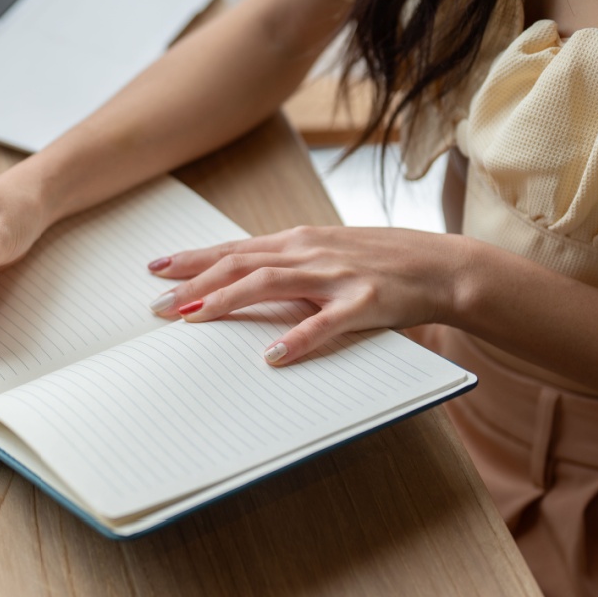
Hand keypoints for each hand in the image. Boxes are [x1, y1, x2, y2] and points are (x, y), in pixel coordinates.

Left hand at [145, 226, 469, 364]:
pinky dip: (298, 339)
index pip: (234, 249)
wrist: (442, 265)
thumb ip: (286, 266)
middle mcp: (310, 252)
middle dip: (194, 284)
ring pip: (270, 284)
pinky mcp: (365, 301)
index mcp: (298, 241)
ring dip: (226, 301)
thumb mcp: (326, 255)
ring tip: (193, 320)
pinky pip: (327, 323)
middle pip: (240, 264)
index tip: (156, 269)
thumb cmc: (380, 263)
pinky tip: (272, 357)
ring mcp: (336, 275)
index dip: (193, 259)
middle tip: (157, 306)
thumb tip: (239, 281)